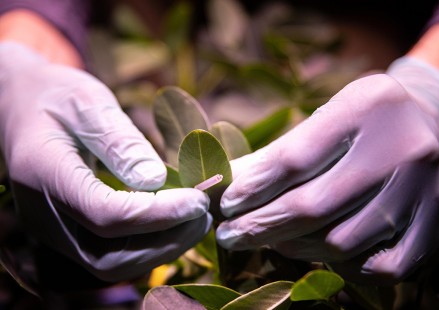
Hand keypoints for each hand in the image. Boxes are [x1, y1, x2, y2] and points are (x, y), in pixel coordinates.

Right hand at [0, 42, 211, 281]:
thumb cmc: (55, 96)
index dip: (158, 214)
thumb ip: (119, 141)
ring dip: (161, 249)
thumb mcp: (88, 103)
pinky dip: (147, 247)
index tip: (198, 199)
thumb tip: (156, 179)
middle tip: (204, 214)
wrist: (22, 106)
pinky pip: (110, 256)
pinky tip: (173, 224)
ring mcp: (54, 229)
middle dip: (165, 241)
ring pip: (111, 265)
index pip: (106, 215)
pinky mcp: (68, 232)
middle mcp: (45, 214)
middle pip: (109, 255)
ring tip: (196, 220)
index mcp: (45, 173)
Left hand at [216, 57, 438, 283]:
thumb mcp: (326, 117)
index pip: (294, 159)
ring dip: (294, 247)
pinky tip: (320, 254)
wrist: (433, 123)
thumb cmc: (364, 121)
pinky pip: (379, 267)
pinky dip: (341, 267)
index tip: (225, 205)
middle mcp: (402, 148)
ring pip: (341, 242)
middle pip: (314, 206)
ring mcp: (423, 192)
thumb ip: (280, 151)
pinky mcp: (435, 226)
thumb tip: (230, 184)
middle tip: (229, 236)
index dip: (252, 189)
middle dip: (260, 227)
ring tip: (271, 241)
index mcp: (367, 107)